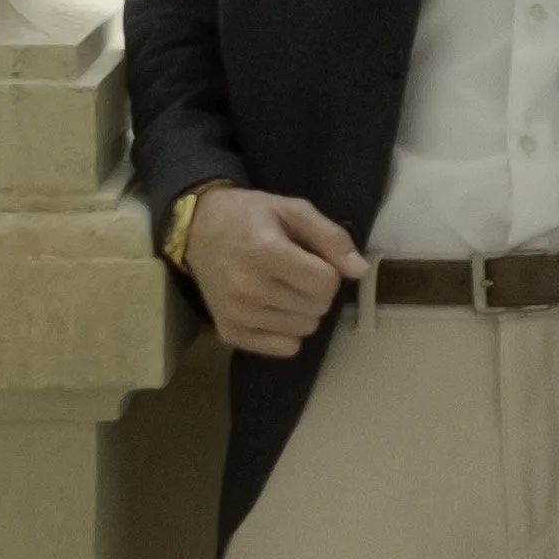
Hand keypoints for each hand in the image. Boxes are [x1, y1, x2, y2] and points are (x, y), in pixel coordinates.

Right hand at [184, 185, 366, 357]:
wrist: (198, 230)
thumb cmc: (250, 216)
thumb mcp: (293, 210)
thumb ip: (331, 238)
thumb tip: (360, 271)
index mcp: (265, 252)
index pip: (325, 284)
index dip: (329, 270)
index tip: (313, 258)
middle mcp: (248, 289)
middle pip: (317, 308)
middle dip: (317, 289)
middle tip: (297, 270)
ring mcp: (237, 315)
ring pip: (304, 330)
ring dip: (304, 310)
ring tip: (283, 286)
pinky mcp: (230, 334)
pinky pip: (284, 348)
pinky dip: (287, 330)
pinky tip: (273, 307)